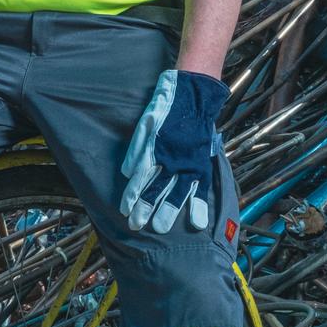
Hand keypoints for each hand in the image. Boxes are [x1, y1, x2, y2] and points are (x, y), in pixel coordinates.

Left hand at [119, 69, 228, 232]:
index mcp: (156, 150)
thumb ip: (136, 151)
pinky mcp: (201, 164)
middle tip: (137, 226)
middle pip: (156, 191)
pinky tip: (197, 223)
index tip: (125, 211)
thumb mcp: (144, 126)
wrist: (192, 97)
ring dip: (168, 212)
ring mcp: (188, 163)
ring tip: (160, 228)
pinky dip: (199, 206)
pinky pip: (201, 189)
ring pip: (177, 194)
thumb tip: (128, 172)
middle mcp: (172, 160)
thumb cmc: (165, 110)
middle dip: (145, 210)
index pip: (140, 180)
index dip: (132, 196)